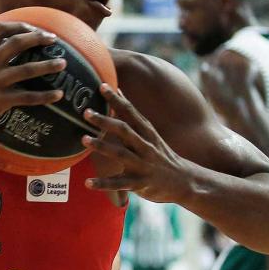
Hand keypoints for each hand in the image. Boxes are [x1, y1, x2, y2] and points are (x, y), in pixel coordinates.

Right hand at [0, 26, 65, 143]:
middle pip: (17, 44)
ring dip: (48, 65)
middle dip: (38, 38)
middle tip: (54, 40)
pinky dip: (44, 96)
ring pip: (26, 69)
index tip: (34, 28)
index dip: (20, 26)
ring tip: (63, 64)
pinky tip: (58, 95)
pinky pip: (26, 97)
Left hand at [81, 84, 187, 201]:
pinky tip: (88, 183)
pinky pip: (119, 184)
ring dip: (102, 146)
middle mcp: (145, 146)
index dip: (116, 99)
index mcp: (146, 133)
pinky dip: (103, 184)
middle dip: (105, 121)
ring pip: (121, 154)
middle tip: (86, 112)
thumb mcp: (150, 134)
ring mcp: (143, 165)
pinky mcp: (140, 184)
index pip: (130, 112)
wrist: (185, 181)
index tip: (102, 86)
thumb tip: (119, 91)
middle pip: (124, 130)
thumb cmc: (161, 154)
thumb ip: (133, 117)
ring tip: (83, 139)